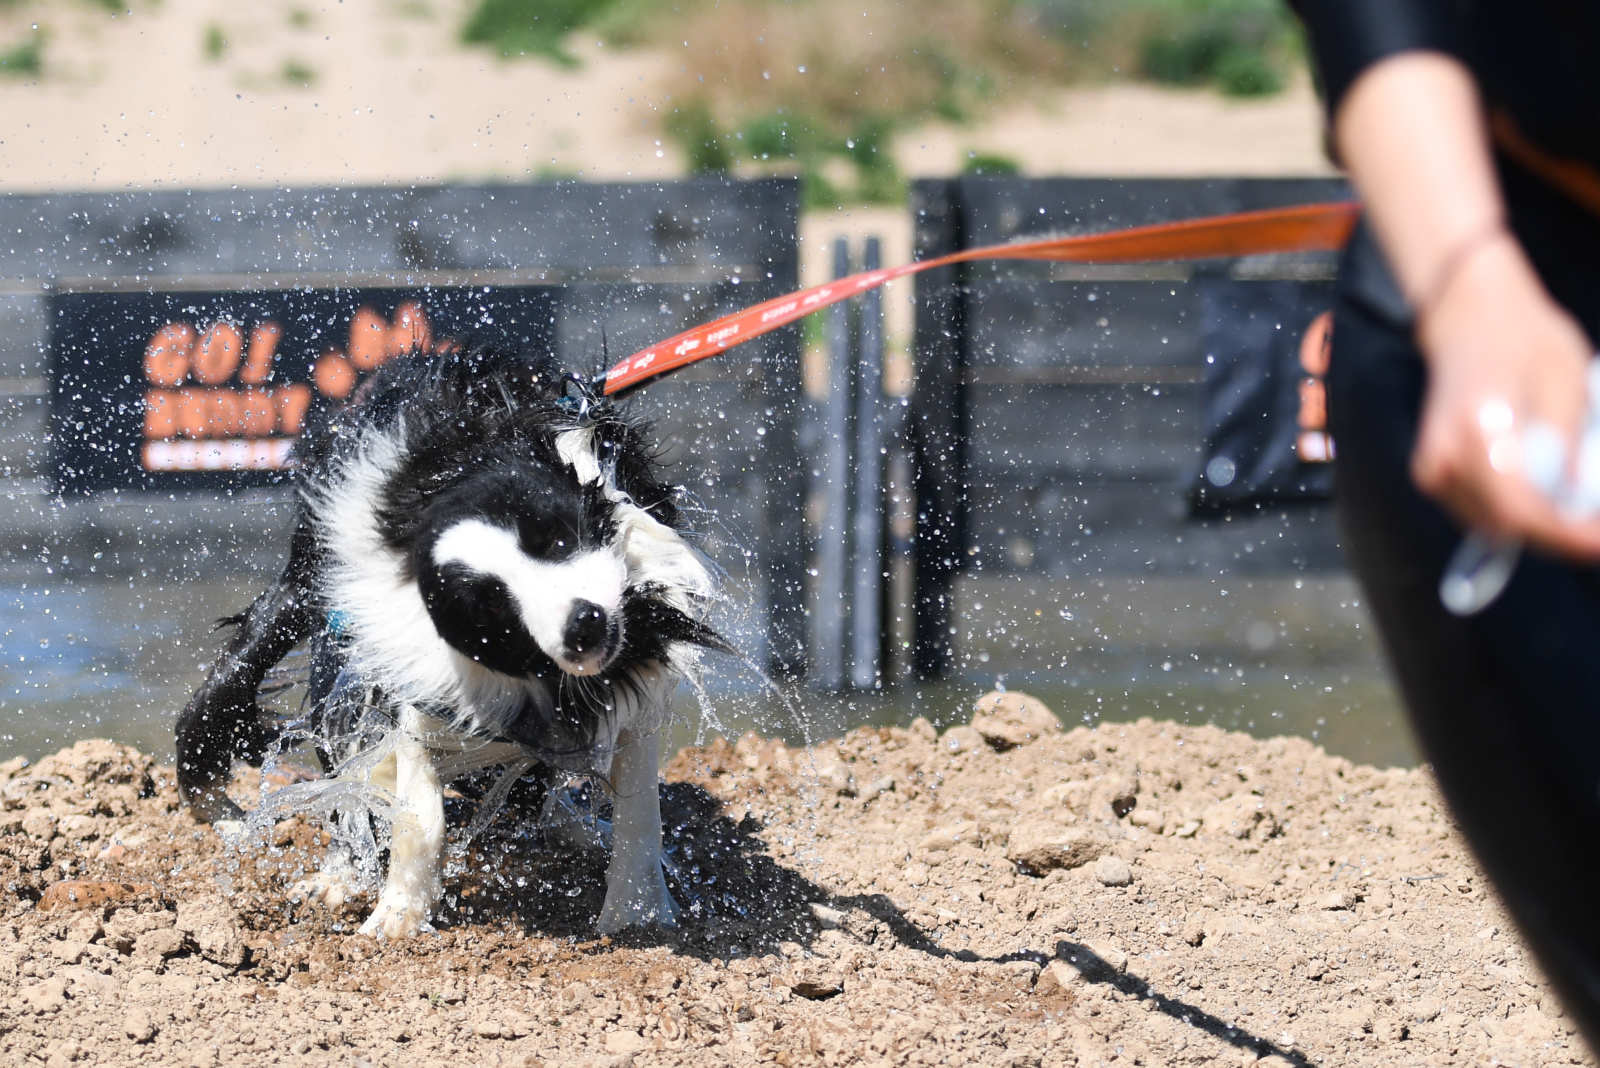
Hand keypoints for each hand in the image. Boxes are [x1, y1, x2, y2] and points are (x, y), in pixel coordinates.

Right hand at [1411, 234, 1599, 558]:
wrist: (1468, 316)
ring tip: (1583, 517)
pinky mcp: (1434, 472)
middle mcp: (1443, 458)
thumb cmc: (1524, 338)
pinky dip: (1521, 514)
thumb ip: (1568, 450)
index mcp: (1476, 432)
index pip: (1520, 510)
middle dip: (1560, 536)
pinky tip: (1552, 502)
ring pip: (1494, 525)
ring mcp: (1432, 469)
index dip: (1569, 536)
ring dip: (1541, 527)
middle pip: (1507, 526)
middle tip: (1599, 532)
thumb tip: (1578, 504)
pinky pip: (1483, 511)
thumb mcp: (1566, 386)